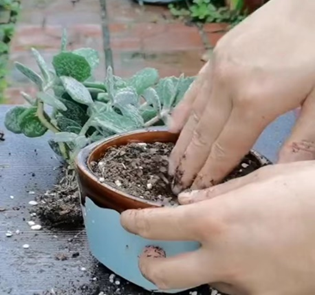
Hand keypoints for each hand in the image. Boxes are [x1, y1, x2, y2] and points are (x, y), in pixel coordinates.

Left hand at [121, 161, 314, 294]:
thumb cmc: (307, 193)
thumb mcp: (259, 181)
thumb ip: (217, 194)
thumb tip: (187, 203)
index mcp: (216, 221)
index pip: (157, 225)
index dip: (135, 222)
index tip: (127, 220)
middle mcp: (224, 258)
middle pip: (166, 275)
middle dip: (149, 264)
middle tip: (149, 254)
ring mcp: (245, 285)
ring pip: (205, 280)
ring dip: (200, 265)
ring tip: (218, 246)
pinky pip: (236, 288)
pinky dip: (231, 274)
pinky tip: (249, 257)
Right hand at [168, 0, 314, 192]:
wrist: (311, 2)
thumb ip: (303, 137)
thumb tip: (285, 169)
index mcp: (255, 102)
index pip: (225, 148)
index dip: (210, 172)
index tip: (195, 190)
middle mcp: (228, 89)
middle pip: (204, 136)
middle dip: (189, 164)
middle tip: (176, 184)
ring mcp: (217, 71)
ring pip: (194, 116)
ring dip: (182, 143)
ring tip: (171, 164)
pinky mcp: (215, 58)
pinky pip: (193, 91)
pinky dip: (182, 112)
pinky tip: (171, 127)